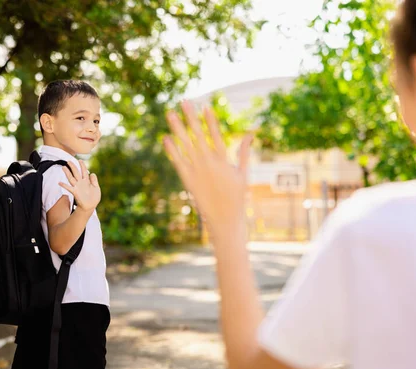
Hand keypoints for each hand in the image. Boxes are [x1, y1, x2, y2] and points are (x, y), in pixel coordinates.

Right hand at [59, 160, 100, 211]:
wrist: (90, 206)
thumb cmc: (94, 198)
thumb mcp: (96, 188)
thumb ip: (94, 180)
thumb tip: (92, 173)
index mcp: (87, 181)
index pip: (84, 171)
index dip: (82, 165)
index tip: (80, 160)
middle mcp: (81, 182)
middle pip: (76, 172)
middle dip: (73, 166)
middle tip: (69, 161)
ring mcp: (77, 187)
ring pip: (71, 178)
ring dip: (67, 173)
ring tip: (63, 167)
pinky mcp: (75, 192)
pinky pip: (69, 188)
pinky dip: (64, 185)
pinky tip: (59, 183)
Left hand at [163, 101, 252, 225]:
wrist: (224, 219)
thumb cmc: (237, 196)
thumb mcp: (243, 173)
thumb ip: (244, 152)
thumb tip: (250, 134)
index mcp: (224, 161)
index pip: (216, 136)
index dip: (210, 120)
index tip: (205, 105)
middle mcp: (209, 164)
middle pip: (198, 136)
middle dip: (190, 118)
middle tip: (183, 101)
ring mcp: (197, 172)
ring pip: (185, 145)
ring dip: (177, 128)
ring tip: (169, 113)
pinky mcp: (188, 180)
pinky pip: (178, 162)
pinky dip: (172, 150)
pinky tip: (165, 138)